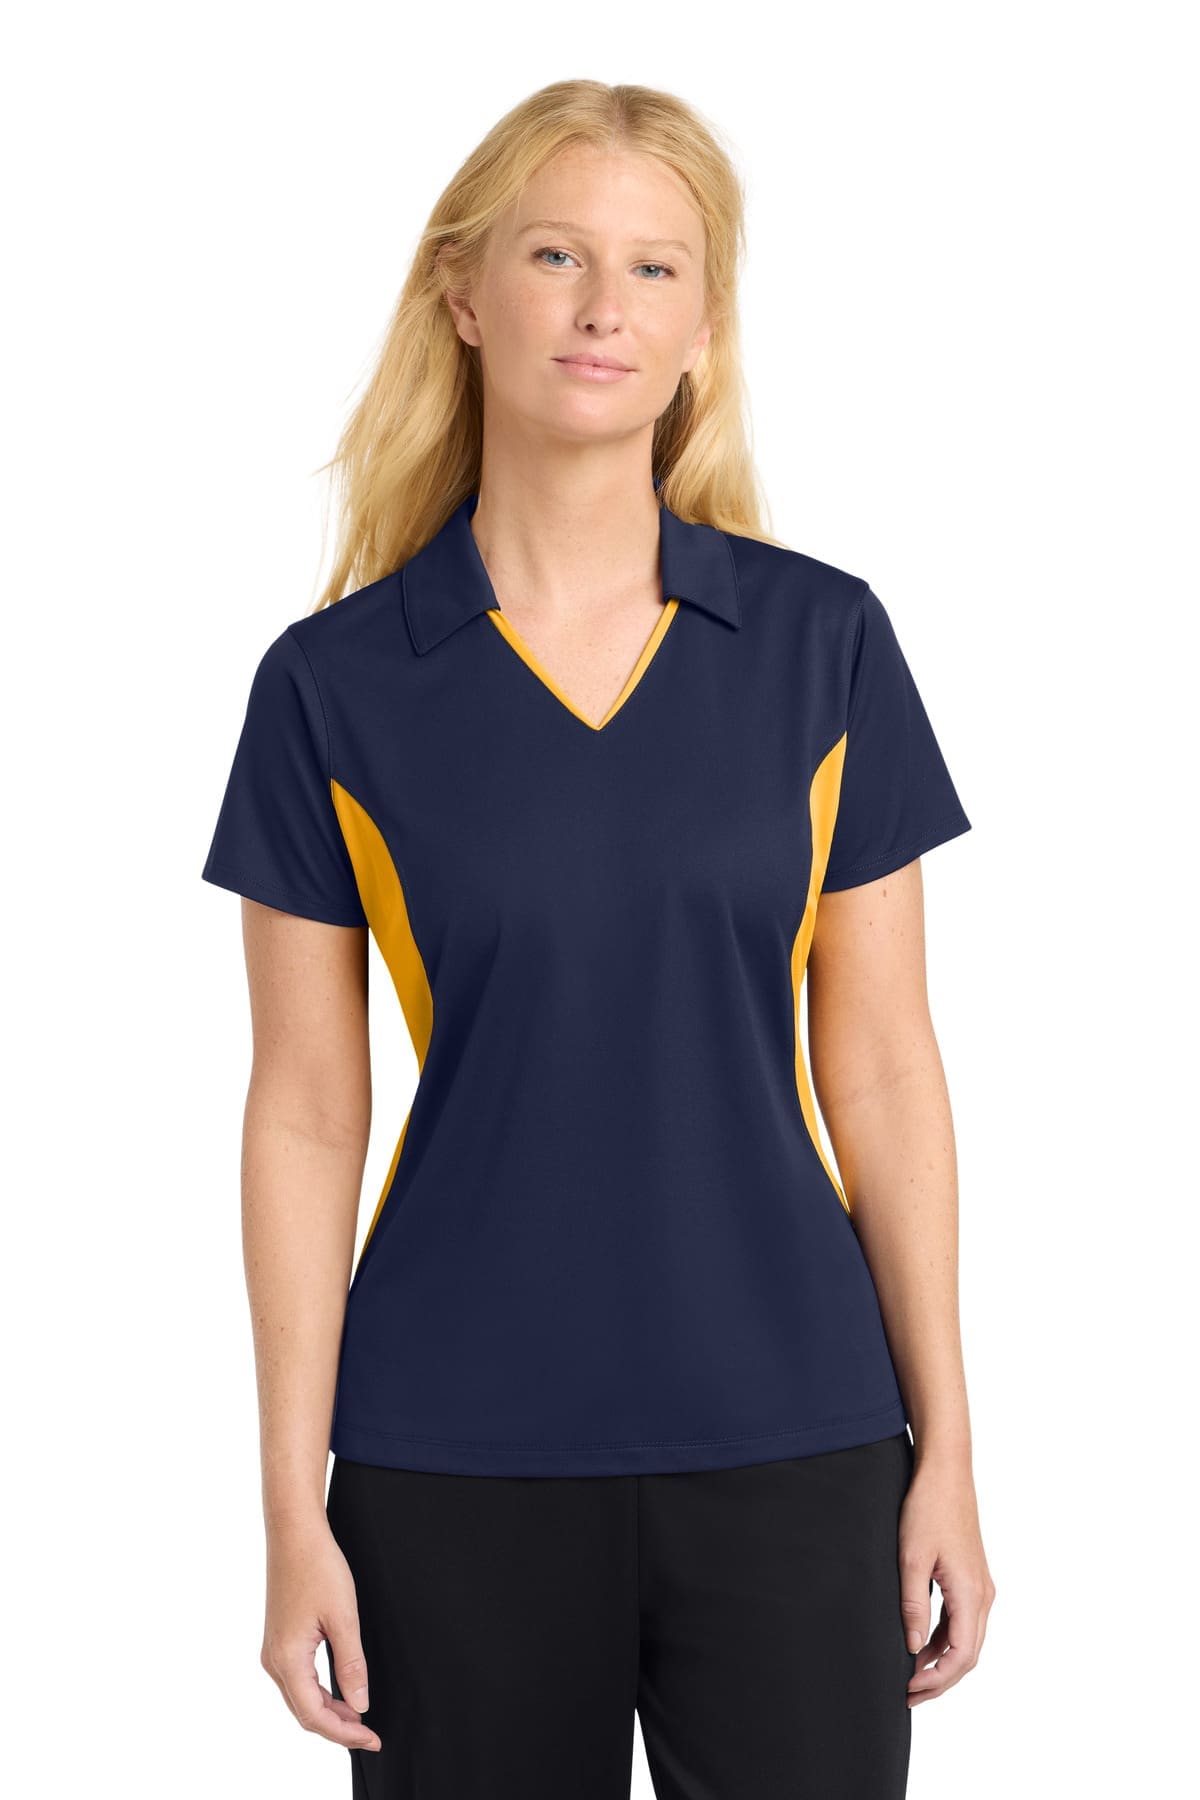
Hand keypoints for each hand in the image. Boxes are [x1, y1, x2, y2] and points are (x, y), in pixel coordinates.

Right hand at [261, 1518, 381, 1751]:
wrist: (294, 1532)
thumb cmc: (318, 1566)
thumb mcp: (343, 1616)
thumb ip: (351, 1664)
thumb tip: (360, 1705)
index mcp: (287, 1659)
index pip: (315, 1715)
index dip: (344, 1733)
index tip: (373, 1738)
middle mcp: (274, 1660)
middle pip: (304, 1713)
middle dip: (337, 1728)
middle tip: (370, 1735)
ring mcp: (273, 1650)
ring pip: (300, 1698)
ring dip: (328, 1712)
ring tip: (359, 1718)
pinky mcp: (279, 1639)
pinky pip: (297, 1680)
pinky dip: (318, 1693)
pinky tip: (339, 1692)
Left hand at [899, 1453, 995, 1705]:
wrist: (946, 1472)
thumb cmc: (928, 1508)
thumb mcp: (911, 1557)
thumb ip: (913, 1604)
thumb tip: (913, 1648)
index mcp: (971, 1594)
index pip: (961, 1656)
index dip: (936, 1680)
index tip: (910, 1690)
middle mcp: (983, 1596)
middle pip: (968, 1655)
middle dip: (940, 1679)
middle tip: (908, 1695)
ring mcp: (981, 1587)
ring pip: (967, 1640)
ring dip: (942, 1661)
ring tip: (912, 1676)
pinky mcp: (972, 1578)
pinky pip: (963, 1620)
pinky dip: (945, 1639)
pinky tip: (922, 1644)